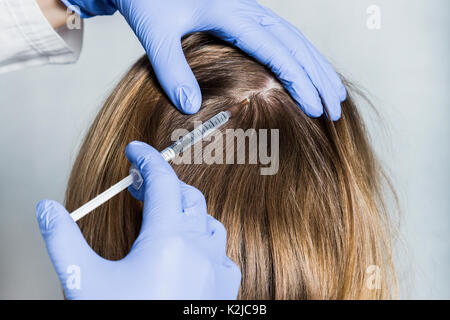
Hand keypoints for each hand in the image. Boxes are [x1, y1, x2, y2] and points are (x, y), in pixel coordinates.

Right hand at [36, 141, 240, 298]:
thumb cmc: (125, 318)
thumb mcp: (86, 283)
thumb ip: (65, 241)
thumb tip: (48, 209)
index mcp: (169, 239)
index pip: (162, 180)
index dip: (147, 158)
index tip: (134, 149)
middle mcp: (200, 248)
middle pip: (188, 197)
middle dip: (163, 184)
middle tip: (138, 184)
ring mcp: (217, 269)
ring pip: (209, 224)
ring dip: (187, 212)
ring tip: (164, 216)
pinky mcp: (225, 291)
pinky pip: (222, 254)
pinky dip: (204, 244)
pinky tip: (190, 254)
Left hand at [62, 0, 344, 119]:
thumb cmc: (149, 0)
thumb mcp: (156, 34)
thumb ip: (171, 69)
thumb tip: (191, 107)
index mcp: (231, 13)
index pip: (276, 52)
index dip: (299, 82)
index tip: (315, 109)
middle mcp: (248, 9)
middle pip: (296, 45)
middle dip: (319, 78)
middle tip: (335, 111)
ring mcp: (250, 10)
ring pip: (296, 39)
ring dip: (318, 67)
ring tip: (336, 95)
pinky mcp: (246, 14)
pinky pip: (284, 36)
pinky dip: (302, 57)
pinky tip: (309, 72)